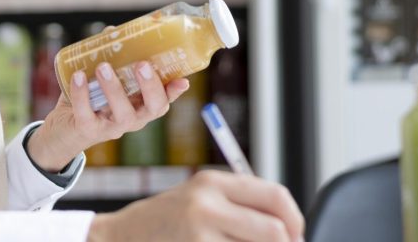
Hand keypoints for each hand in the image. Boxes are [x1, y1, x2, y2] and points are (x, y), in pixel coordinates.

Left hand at [26, 60, 188, 171]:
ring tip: (103, 67)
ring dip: (114, 89)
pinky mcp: (88, 129)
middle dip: (150, 86)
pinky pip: (87, 114)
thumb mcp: (106, 80)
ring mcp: (112, 127)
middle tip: (142, 64)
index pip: (164, 99)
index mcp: (141, 105)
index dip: (174, 91)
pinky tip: (78, 76)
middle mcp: (133, 119)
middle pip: (153, 108)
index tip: (183, 80)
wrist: (63, 129)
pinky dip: (82, 94)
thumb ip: (113, 58)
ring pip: (122, 113)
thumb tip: (112, 31)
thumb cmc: (91, 100)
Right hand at [88, 170, 305, 241]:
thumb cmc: (168, 222)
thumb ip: (241, 205)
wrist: (119, 237)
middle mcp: (207, 203)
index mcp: (214, 181)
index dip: (295, 220)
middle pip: (274, 231)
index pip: (275, 196)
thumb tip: (290, 229)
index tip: (297, 236)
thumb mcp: (202, 199)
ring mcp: (199, 233)